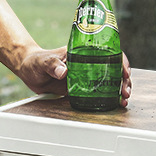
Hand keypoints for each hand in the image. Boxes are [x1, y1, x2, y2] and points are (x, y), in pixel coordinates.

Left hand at [17, 48, 131, 106]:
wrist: (29, 71)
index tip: (125, 71)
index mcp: (84, 52)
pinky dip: (111, 98)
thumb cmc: (36, 61)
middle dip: (124, 80)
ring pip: (111, 81)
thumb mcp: (43, 61)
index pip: (108, 52)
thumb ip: (52, 65)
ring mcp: (88, 75)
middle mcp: (89, 62)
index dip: (120, 61)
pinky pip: (101, 92)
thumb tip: (63, 72)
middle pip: (114, 68)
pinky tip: (117, 104)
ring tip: (124, 100)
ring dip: (120, 90)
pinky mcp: (84, 88)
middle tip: (126, 91)